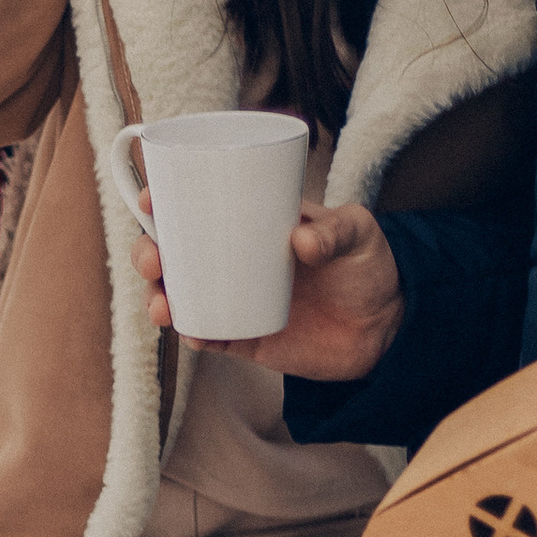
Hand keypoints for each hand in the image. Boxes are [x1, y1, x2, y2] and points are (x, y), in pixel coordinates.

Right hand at [131, 200, 403, 383]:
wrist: (388, 327)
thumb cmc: (370, 266)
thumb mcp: (359, 233)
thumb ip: (335, 232)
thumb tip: (299, 242)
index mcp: (252, 222)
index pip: (198, 206)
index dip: (164, 202)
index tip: (150, 199)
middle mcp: (235, 259)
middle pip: (175, 253)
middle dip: (148, 253)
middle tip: (153, 259)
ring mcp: (237, 299)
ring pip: (181, 295)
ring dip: (159, 297)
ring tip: (162, 303)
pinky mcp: (246, 337)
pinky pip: (209, 334)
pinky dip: (193, 333)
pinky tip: (188, 330)